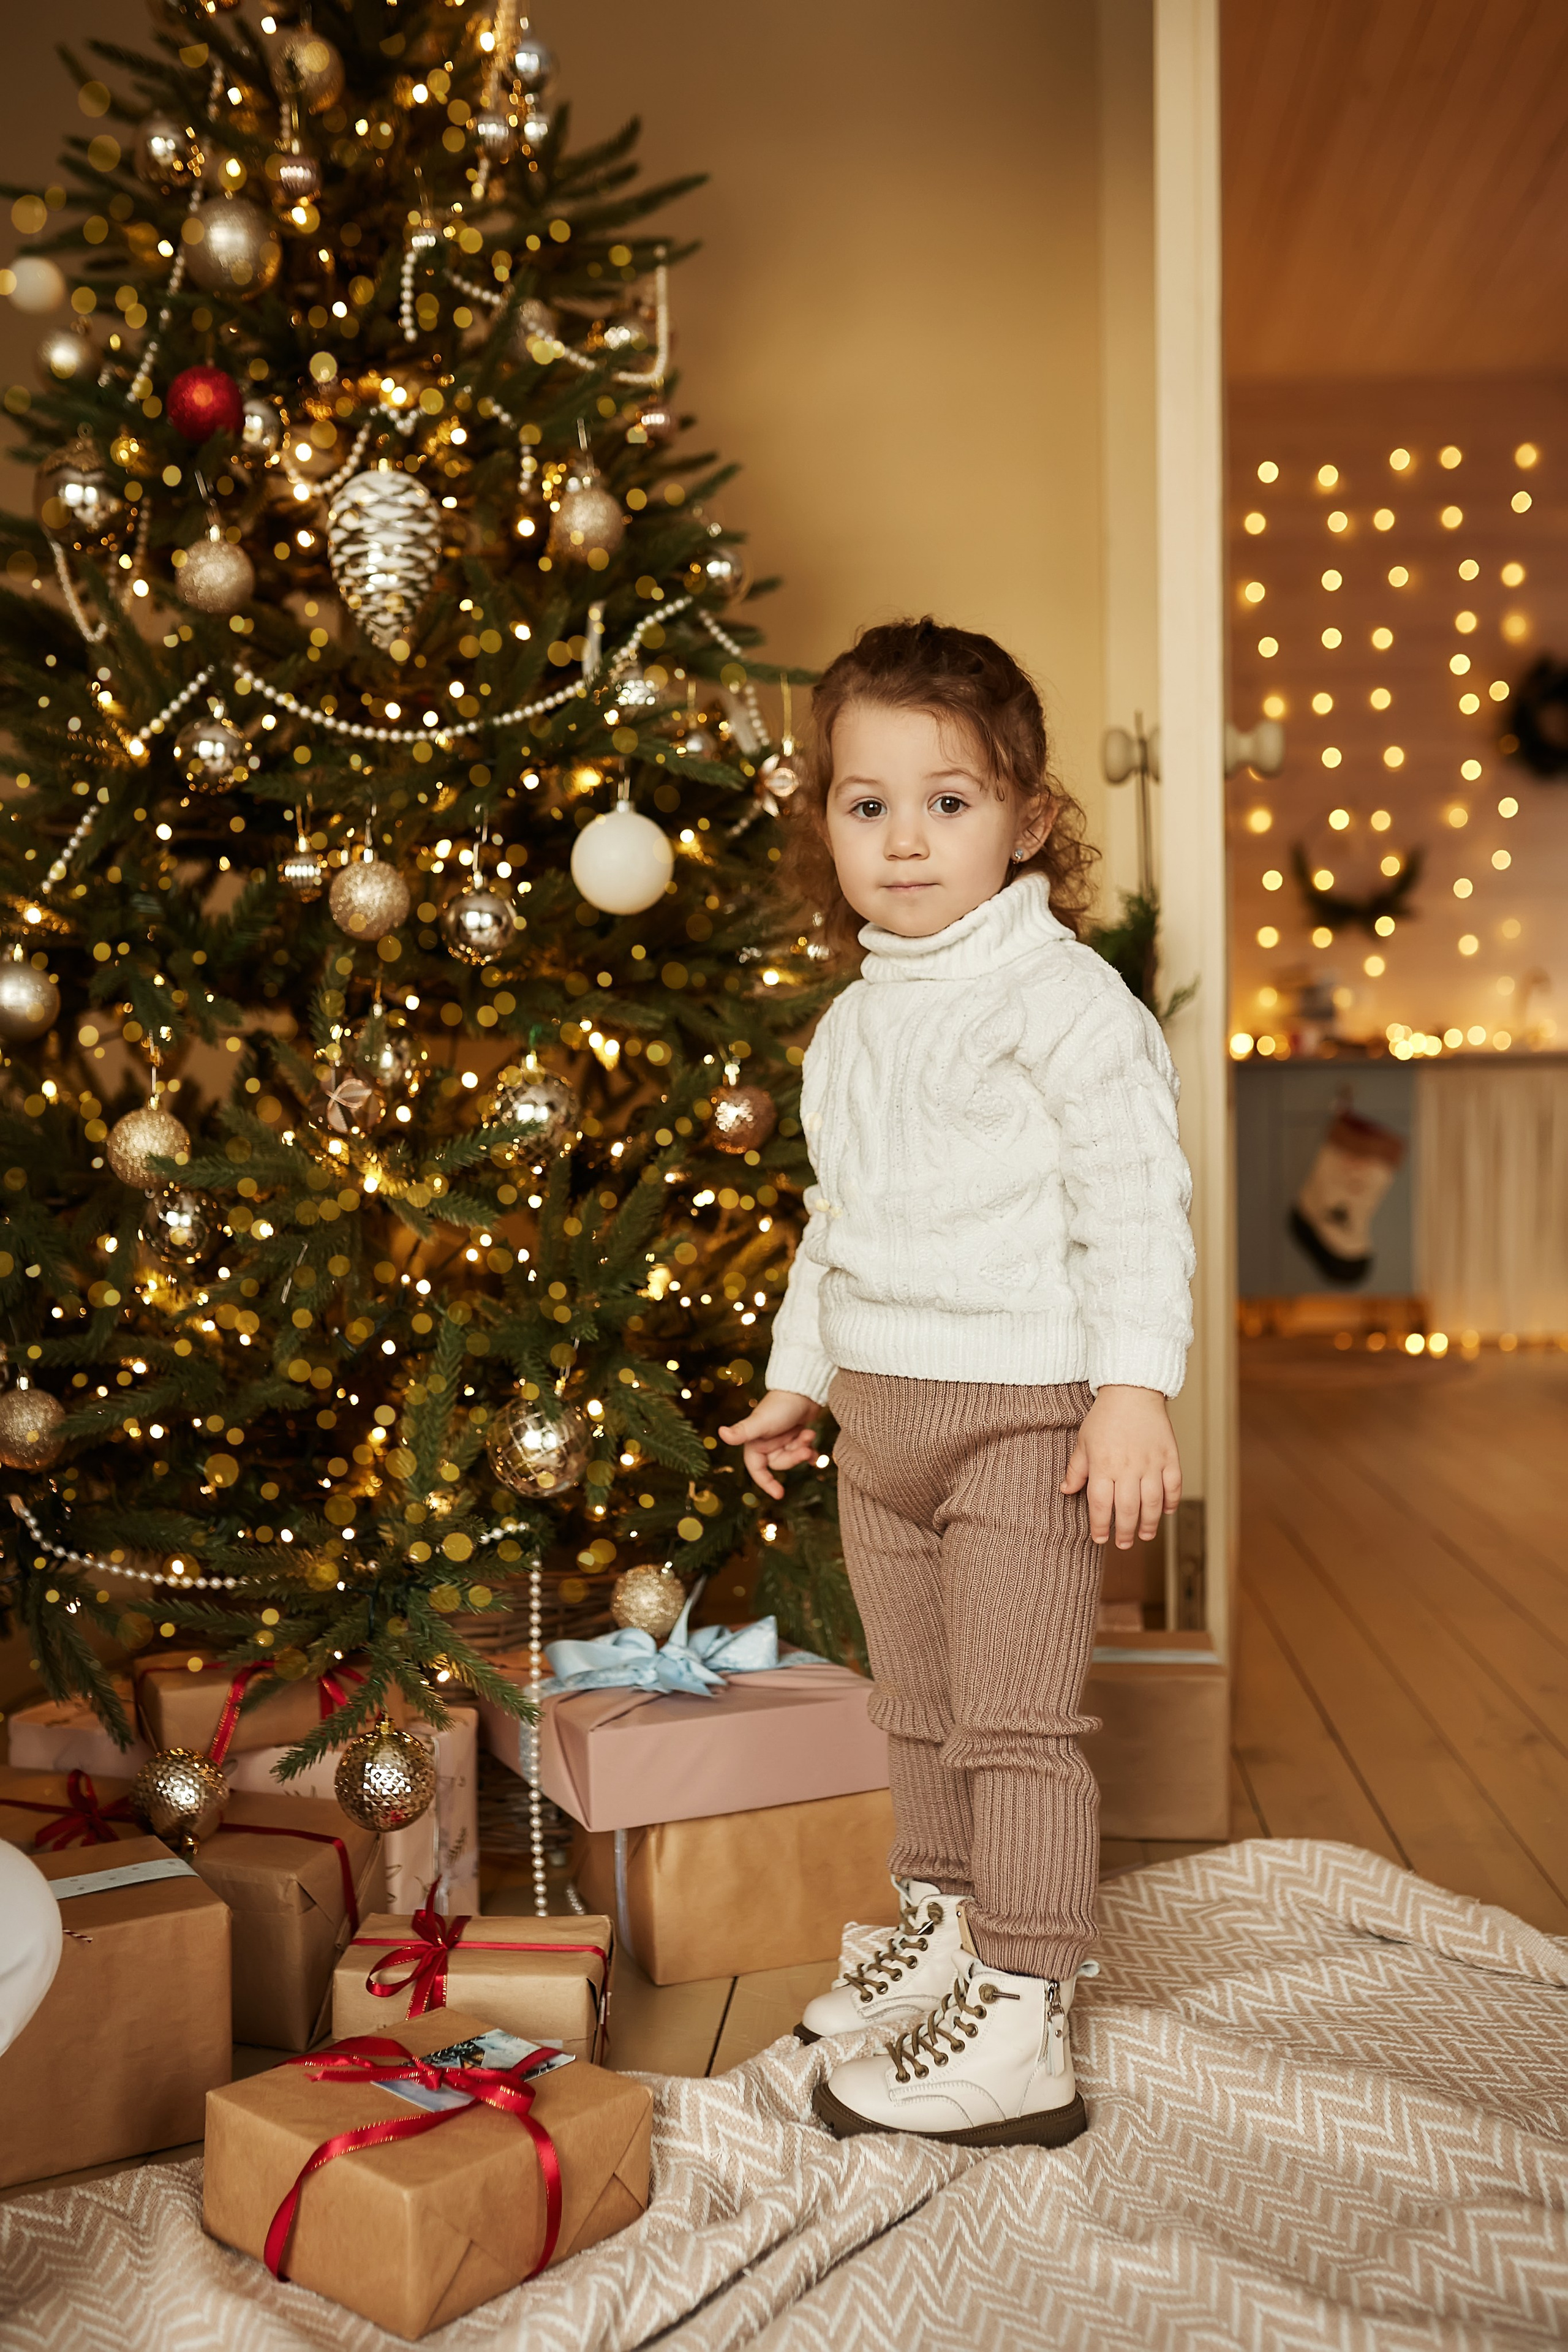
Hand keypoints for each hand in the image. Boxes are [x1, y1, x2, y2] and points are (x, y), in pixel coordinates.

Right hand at [719, 1389, 820, 1500]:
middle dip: (794, 1457)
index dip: (766, 1483)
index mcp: (755, 1443)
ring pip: (793, 1456)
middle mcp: (767, 1442)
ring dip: (803, 1448)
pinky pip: (803, 1451)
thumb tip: (720, 1433)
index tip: (780, 1494)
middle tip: (805, 1447)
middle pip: (780, 1464)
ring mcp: (782, 1438)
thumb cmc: (780, 1405)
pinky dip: (810, 1450)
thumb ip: (742, 1431)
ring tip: (809, 1434)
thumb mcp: (760, 1422)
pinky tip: (814, 1445)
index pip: (757, 1469)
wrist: (803, 1388)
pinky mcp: (796, 1433)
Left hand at [1061, 1385, 1181, 1549]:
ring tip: (1144, 1535)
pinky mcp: (1169, 1456)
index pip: (1101, 1504)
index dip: (1100, 1525)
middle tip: (1123, 1543)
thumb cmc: (1104, 1417)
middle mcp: (1128, 1467)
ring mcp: (1152, 1462)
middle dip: (1125, 1531)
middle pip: (1128, 1509)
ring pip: (1153, 1502)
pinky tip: (1165, 1511)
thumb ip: (1076, 1469)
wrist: (1132, 1390)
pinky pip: (1174, 1485)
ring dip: (1149, 1523)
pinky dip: (1171, 1501)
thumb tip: (1066, 1491)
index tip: (1100, 1538)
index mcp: (1103, 1465)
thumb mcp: (1083, 1442)